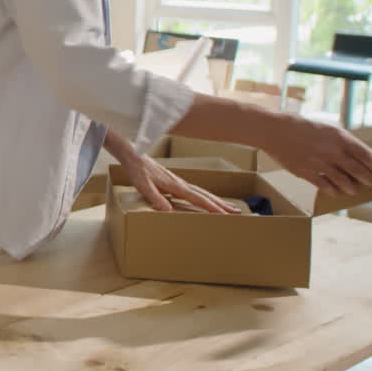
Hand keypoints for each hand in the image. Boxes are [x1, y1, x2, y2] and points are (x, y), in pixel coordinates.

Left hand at [117, 153, 241, 213]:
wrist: (134, 155)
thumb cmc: (138, 170)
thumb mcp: (143, 186)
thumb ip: (155, 198)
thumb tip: (168, 211)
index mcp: (177, 186)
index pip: (199, 199)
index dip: (213, 208)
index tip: (226, 215)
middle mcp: (181, 183)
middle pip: (206, 195)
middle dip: (222, 204)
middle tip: (238, 212)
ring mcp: (179, 181)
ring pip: (202, 192)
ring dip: (216, 200)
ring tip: (229, 206)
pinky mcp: (174, 181)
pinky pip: (195, 190)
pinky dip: (205, 196)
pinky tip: (205, 199)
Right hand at [259, 117, 371, 196]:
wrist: (272, 130)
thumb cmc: (299, 126)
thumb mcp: (325, 127)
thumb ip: (341, 140)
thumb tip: (355, 153)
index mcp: (340, 137)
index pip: (367, 156)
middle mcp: (333, 151)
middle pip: (360, 172)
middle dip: (367, 179)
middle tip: (369, 182)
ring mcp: (320, 163)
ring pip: (345, 183)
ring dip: (352, 188)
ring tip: (352, 189)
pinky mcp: (306, 173)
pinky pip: (326, 187)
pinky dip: (333, 191)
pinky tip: (334, 191)